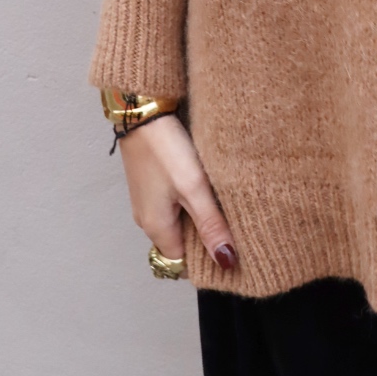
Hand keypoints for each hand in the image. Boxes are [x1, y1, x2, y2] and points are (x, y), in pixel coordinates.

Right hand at [118, 113, 237, 273]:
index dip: (207, 259)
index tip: (232, 249)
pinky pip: (174, 205)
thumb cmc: (165, 150)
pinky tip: (207, 188)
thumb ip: (210, 224)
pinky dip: (191, 202)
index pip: (182, 263)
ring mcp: (148, 201)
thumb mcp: (193, 188)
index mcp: (156, 228)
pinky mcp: (152, 183)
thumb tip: (226, 261)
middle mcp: (148, 219)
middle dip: (205, 239)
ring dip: (199, 218)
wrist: (142, 112)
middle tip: (234, 225)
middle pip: (180, 244)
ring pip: (178, 222)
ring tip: (223, 205)